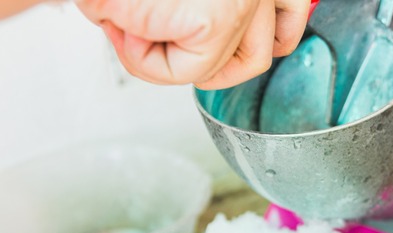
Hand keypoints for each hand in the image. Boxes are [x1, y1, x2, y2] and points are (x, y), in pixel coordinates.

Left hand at [76, 0, 310, 88]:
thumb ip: (104, 7)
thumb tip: (104, 15)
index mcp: (213, 17)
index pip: (169, 67)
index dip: (131, 50)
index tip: (109, 23)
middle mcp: (247, 6)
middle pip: (209, 64)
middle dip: (162, 52)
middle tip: (134, 30)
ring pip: (259, 51)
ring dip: (222, 61)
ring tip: (185, 47)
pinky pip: (288, 17)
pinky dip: (276, 31)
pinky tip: (256, 34)